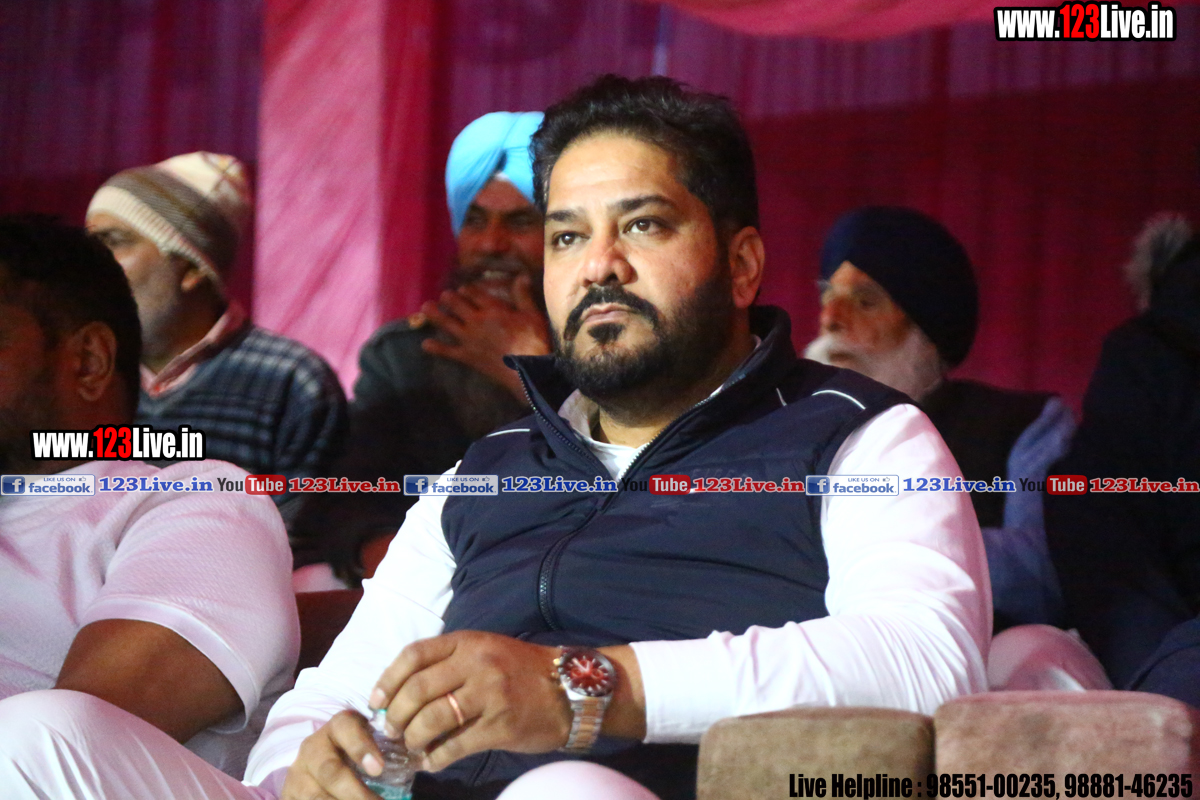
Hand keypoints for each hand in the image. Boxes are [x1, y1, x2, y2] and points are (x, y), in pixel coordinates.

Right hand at [280, 710, 383, 799]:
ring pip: (315, 796)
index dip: (360, 746)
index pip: (345, 727)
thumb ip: (390, 748)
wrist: (316, 767)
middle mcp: (313, 748)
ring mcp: (298, 774)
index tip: (378, 768)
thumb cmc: (357, 753)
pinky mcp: (288, 795)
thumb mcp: (369, 744)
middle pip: (330, 770)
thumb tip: (423, 759)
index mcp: (337, 728)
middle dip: (354, 792)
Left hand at [368, 631, 569, 770]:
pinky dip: (436, 758)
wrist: (569, 688)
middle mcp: (476, 664)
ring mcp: (489, 694)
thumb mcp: (485, 650)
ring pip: (432, 719)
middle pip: (417, 690)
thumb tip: (403, 692)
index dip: (387, 680)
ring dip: (413, 739)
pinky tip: (432, 762)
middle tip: (392, 731)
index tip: (376, 702)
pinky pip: (456, 745)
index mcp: (467, 642)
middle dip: (396, 716)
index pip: (413, 655)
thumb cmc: (520, 670)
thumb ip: (448, 663)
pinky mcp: (500, 725)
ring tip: (411, 747)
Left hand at [419, 273, 550, 400]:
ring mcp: (469, 339)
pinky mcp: (467, 356)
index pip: (476, 294)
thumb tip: (522, 275)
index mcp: (493, 309)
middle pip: (457, 305)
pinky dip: (436, 348)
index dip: (468, 290)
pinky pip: (448, 351)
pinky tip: (425, 344)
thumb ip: (523, 295)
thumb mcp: (532, 314)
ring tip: (425, 308)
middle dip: (449, 299)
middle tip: (444, 295)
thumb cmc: (534, 340)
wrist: (527, 369)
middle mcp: (477, 321)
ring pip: (447, 323)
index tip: (463, 288)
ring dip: (435, 315)